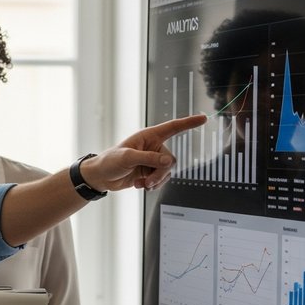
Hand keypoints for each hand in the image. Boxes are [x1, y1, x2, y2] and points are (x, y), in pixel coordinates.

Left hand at [84, 114, 206, 191]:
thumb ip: (149, 158)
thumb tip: (169, 161)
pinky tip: (139, 186)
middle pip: (170, 160)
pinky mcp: (150, 172)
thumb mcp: (128, 158)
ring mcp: (152, 160)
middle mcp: (153, 147)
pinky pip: (161, 180)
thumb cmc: (110, 161)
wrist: (101, 177)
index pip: (172, 127)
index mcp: (148, 137)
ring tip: (141, 184)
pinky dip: (153, 185)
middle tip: (147, 181)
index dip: (188, 123)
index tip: (203, 118)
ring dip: (155, 181)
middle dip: (159, 173)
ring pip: (166, 172)